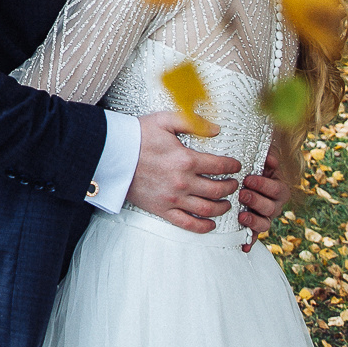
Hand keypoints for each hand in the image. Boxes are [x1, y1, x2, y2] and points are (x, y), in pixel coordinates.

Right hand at [125, 111, 240, 233]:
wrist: (111, 153)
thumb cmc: (136, 135)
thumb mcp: (164, 120)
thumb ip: (193, 122)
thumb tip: (216, 129)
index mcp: (185, 159)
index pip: (219, 166)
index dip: (233, 166)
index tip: (236, 166)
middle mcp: (182, 182)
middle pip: (217, 189)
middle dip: (231, 187)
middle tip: (234, 183)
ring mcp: (172, 198)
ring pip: (207, 209)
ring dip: (223, 207)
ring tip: (227, 202)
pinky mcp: (162, 209)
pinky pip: (187, 224)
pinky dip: (203, 226)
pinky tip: (211, 224)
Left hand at [237, 150, 290, 252]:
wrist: (244, 176)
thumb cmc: (255, 165)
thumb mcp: (262, 157)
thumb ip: (268, 156)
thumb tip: (270, 159)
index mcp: (279, 189)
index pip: (276, 189)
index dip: (264, 185)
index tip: (248, 178)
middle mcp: (274, 205)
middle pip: (270, 207)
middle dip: (256, 201)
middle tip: (242, 193)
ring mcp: (264, 217)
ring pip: (264, 224)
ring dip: (254, 221)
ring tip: (241, 216)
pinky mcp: (254, 226)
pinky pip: (253, 236)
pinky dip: (249, 242)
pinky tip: (244, 247)